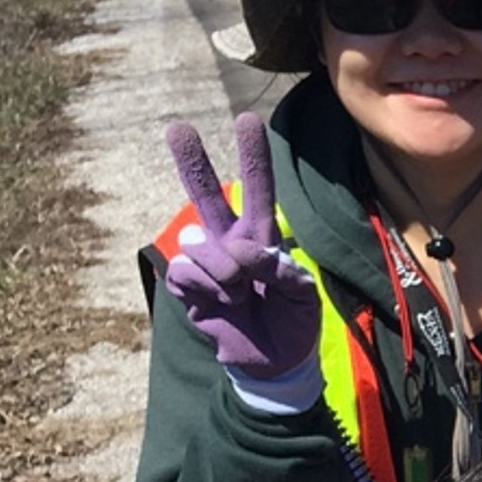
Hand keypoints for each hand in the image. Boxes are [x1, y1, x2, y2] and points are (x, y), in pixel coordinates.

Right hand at [163, 112, 321, 381]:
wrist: (273, 362)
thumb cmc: (292, 321)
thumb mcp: (303, 294)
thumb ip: (279, 267)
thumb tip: (240, 251)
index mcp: (261, 235)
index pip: (256, 189)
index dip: (252, 156)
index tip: (246, 119)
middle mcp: (228, 240)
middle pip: (207, 193)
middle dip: (192, 161)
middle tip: (177, 128)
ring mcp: (205, 261)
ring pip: (197, 242)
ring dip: (222, 268)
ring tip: (240, 293)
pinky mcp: (187, 286)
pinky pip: (187, 271)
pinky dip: (208, 287)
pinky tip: (223, 302)